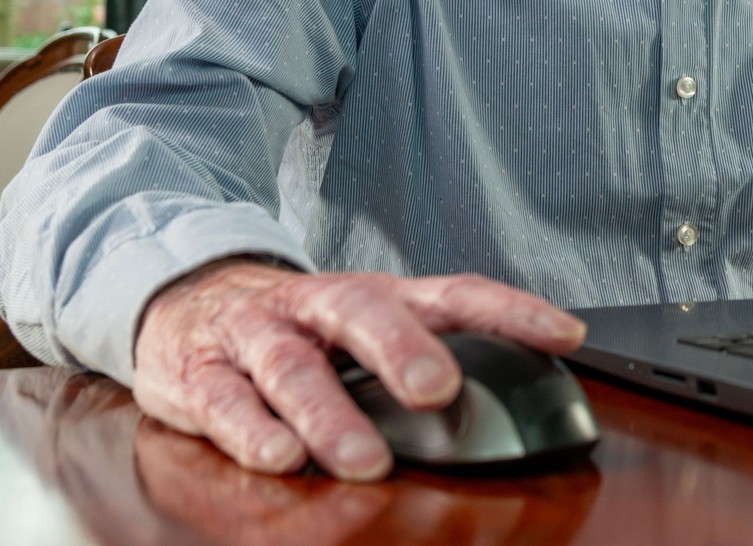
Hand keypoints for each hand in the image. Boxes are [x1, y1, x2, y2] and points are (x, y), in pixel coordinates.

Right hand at [131, 260, 586, 480]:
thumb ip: (427, 354)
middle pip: (363, 311)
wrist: (186, 302)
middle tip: (439, 390)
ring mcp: (258, 336)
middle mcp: (318, 307)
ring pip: (292, 366)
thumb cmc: (298, 327)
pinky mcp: (202, 373)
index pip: (452, 293)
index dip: (510, 311)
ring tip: (362, 459)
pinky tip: (278, 456)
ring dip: (329, 414)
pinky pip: (226, 401)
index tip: (565, 334)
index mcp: (374, 296)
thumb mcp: (365, 329)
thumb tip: (516, 400)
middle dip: (402, 349)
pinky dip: (252, 430)